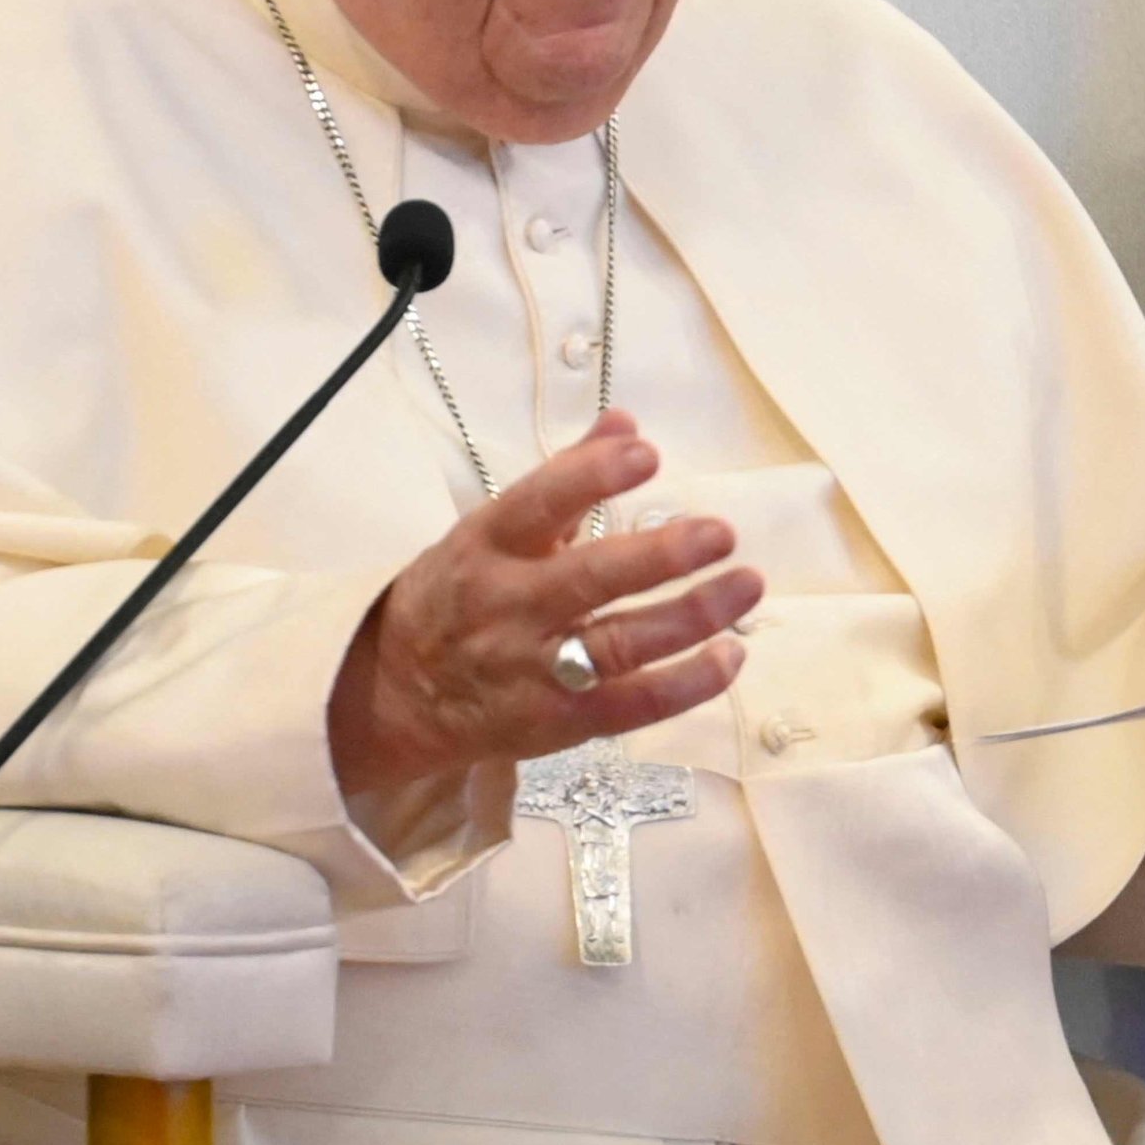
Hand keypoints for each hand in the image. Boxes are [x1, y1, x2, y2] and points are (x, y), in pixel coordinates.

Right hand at [328, 411, 758, 815]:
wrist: (399, 695)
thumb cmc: (461, 595)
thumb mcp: (494, 528)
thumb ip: (566, 477)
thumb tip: (625, 422)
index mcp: (486, 546)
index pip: (536, 504)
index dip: (590, 478)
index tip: (647, 454)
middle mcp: (508, 607)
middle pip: (586, 581)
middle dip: (658, 557)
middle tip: (720, 533)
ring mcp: (534, 669)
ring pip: (619, 644)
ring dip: (690, 617)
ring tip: (745, 585)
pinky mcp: (560, 722)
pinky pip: (633, 705)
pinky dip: (687, 684)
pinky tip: (730, 656)